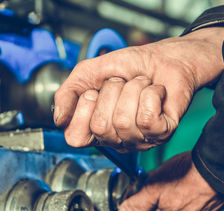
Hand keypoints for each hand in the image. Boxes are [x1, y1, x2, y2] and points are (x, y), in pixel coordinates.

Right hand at [54, 27, 223, 151]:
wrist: (165, 58)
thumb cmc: (131, 67)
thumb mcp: (90, 73)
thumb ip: (68, 93)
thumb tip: (59, 119)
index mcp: (97, 128)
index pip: (75, 137)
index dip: (82, 110)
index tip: (95, 92)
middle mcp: (117, 139)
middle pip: (100, 127)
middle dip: (111, 93)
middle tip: (122, 85)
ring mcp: (140, 139)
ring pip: (124, 121)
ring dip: (133, 90)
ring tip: (141, 85)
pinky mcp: (161, 133)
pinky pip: (146, 118)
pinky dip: (150, 94)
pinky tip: (155, 92)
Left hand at [116, 151, 223, 210]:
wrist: (216, 167)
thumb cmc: (185, 174)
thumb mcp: (153, 187)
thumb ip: (138, 204)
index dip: (149, 207)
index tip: (149, 195)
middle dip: (165, 205)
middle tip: (165, 186)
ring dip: (181, 200)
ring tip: (182, 181)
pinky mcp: (216, 206)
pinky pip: (201, 205)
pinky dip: (197, 196)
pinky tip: (195, 183)